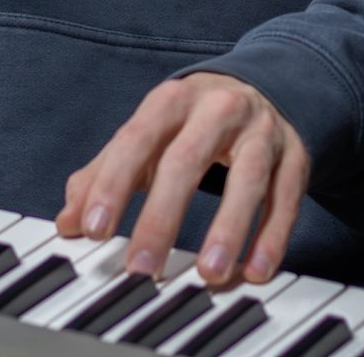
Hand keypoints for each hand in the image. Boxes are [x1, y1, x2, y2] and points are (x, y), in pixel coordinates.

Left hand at [56, 73, 308, 287]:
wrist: (263, 88)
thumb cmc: (192, 122)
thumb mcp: (148, 136)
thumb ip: (106, 174)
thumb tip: (68, 221)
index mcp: (172, 100)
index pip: (136, 139)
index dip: (113, 183)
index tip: (94, 230)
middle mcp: (217, 109)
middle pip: (186, 160)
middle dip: (162, 217)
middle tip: (142, 268)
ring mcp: (261, 131)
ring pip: (247, 179)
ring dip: (228, 229)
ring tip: (209, 276)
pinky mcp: (295, 156)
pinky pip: (286, 199)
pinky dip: (272, 237)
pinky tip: (254, 271)